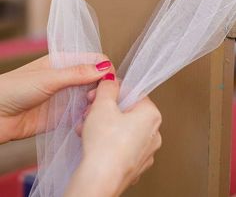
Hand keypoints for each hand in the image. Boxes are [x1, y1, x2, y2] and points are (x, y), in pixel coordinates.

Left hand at [0, 54, 112, 142]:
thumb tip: (105, 67)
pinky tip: (86, 121)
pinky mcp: (64, 116)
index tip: (107, 81)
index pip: (94, 60)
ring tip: (90, 111)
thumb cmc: (15, 89)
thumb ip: (77, 73)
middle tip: (95, 99)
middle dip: (102, 88)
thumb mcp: (48, 78)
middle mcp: (69, 79)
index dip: (104, 68)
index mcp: (64, 62)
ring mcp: (67, 97)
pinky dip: (88, 117)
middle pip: (97, 79)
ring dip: (96, 104)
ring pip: (92, 98)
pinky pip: (83, 115)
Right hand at [65, 77, 161, 196]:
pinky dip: (107, 140)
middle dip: (104, 108)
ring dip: (102, 123)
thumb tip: (111, 77)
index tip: (97, 94)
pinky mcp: (134, 165)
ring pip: (122, 128)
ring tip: (85, 126)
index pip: (133, 92)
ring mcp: (145, 152)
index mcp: (151, 115)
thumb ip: (108, 86)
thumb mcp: (102, 105)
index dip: (111, 90)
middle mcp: (154, 134)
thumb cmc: (104, 144)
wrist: (99, 180)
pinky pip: (121, 145)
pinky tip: (91, 141)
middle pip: (126, 111)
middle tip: (89, 110)